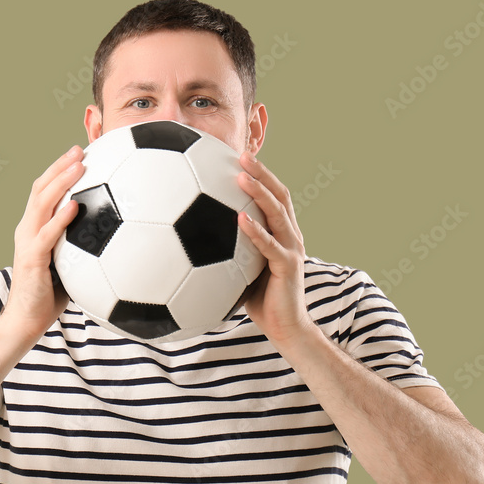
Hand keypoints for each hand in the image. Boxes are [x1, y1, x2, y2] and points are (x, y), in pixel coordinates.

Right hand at [3, 145, 83, 341]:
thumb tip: (119, 236)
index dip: (59, 171)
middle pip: (41, 189)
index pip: (45, 192)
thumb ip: (84, 245)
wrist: (26, 320)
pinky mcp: (31, 259)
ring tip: (78, 167)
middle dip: (59, 166)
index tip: (79, 154)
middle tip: (79, 149)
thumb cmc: (50, 295)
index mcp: (35, 228)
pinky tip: (76, 206)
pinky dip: (61, 219)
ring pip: (42, 204)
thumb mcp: (70, 263)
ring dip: (60, 183)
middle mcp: (28, 230)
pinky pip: (47, 235)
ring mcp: (27, 243)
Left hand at [236, 151, 313, 344]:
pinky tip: (239, 218)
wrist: (286, 329)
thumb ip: (227, 249)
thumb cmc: (260, 299)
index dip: (260, 175)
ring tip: (241, 176)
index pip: (273, 196)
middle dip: (262, 173)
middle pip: (279, 196)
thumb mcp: (240, 268)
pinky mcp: (288, 268)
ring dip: (259, 192)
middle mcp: (290, 236)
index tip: (239, 155)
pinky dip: (256, 230)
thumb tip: (191, 236)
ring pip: (278, 214)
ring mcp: (292, 250)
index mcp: (281, 233)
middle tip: (242, 154)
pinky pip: (270, 246)